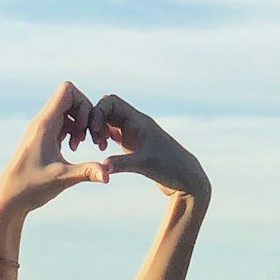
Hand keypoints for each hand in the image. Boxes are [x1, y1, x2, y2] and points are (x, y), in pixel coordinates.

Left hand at [0, 81, 110, 219]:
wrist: (9, 199)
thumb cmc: (30, 188)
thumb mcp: (62, 179)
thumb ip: (87, 172)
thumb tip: (109, 176)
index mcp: (44, 124)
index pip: (67, 90)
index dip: (83, 103)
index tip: (85, 128)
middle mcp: (42, 123)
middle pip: (70, 98)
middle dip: (85, 114)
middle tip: (86, 138)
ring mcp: (42, 130)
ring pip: (67, 112)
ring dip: (79, 124)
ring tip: (78, 146)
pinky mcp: (43, 140)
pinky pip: (62, 124)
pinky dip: (72, 132)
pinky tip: (71, 150)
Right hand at [88, 94, 209, 200]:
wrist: (185, 178)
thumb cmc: (170, 168)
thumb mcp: (144, 165)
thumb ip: (121, 163)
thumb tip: (102, 168)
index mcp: (139, 120)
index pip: (111, 101)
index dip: (98, 113)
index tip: (94, 132)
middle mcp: (135, 123)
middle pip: (107, 109)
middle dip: (95, 121)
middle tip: (94, 141)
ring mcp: (134, 133)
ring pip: (108, 120)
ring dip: (98, 130)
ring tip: (100, 147)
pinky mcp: (133, 144)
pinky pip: (112, 133)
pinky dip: (104, 138)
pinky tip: (104, 152)